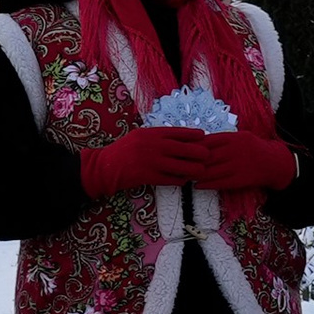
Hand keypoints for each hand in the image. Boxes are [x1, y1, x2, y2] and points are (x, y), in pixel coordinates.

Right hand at [78, 125, 215, 198]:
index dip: (193, 135)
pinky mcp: (149, 177)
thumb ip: (157, 136)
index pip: (178, 132)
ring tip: (201, 170)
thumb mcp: (140, 136)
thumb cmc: (124, 150)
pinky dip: (180, 180)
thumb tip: (179, 137)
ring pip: (181, 166)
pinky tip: (186, 180)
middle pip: (184, 149)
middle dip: (199, 152)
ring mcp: (152, 162)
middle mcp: (154, 146)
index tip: (204, 136)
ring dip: (193, 169)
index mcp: (152, 133)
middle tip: (208, 156)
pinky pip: (171, 179)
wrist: (106, 166)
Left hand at [186, 131, 297, 194]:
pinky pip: (220, 183)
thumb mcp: (241, 137)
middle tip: (179, 165)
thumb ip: (223, 139)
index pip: (209, 141)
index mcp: (235, 137)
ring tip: (185, 177)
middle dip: (192, 161)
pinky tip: (198, 186)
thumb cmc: (253, 148)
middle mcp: (236, 150)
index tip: (183, 150)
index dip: (194, 146)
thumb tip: (200, 141)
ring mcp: (238, 165)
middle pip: (208, 157)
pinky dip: (207, 185)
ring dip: (197, 175)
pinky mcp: (241, 179)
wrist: (274, 163)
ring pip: (212, 171)